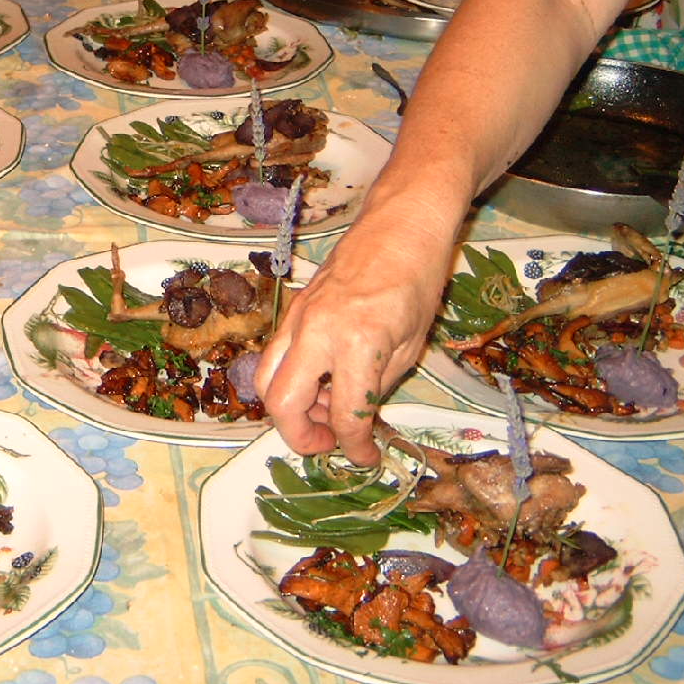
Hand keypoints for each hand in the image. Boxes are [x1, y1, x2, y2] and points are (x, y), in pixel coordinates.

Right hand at [255, 207, 452, 465]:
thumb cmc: (417, 280)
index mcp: (357, 344)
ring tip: (324, 411)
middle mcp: (317, 332)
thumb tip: (356, 419)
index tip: (367, 458)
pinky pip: (278, 355)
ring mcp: (298, 318)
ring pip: (266, 379)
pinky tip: (324, 380)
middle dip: (301, 436)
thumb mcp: (410, 344)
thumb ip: (378, 386)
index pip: (345, 416)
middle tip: (329, 442)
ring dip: (290, 408)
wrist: (398, 225)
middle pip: (281, 403)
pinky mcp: (293, 309)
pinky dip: (292, 378)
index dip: (355, 448)